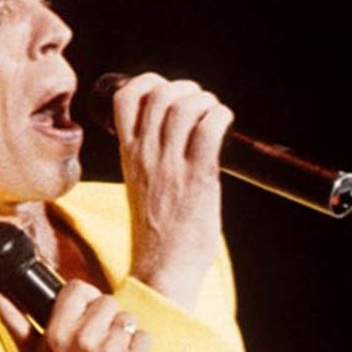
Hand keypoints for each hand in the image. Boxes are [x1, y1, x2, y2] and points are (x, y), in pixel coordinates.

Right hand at [0, 281, 148, 351]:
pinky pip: (143, 337)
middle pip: (107, 302)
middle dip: (105, 318)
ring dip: (122, 334)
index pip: (78, 289)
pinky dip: (137, 349)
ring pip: (127, 319)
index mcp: (58, 333)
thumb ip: (14, 320)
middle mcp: (84, 339)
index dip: (85, 297)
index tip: (86, 311)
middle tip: (98, 339)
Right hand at [110, 72, 234, 309]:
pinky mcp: (196, 178)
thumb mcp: (140, 185)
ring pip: (185, 107)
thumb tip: (176, 137)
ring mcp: (169, 166)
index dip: (149, 83)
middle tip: (201, 103)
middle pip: (160, 94)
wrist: (162, 269)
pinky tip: (226, 125)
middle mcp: (145, 154)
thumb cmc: (156, 233)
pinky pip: (209, 130)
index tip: (167, 92)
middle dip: (187, 89)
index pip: (125, 98)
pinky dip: (221, 118)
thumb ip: (149, 159)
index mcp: (128, 154)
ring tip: (215, 115)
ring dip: (207, 102)